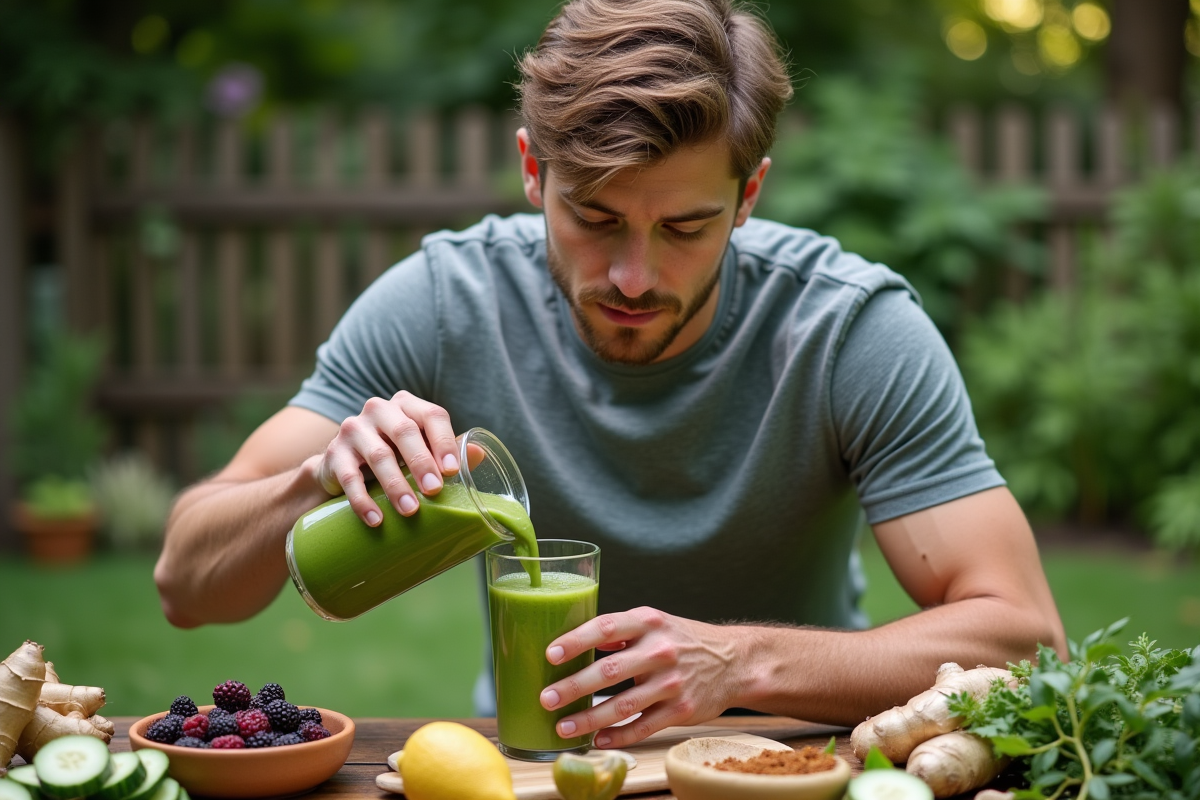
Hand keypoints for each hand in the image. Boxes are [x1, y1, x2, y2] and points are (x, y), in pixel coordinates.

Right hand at [304, 390, 459, 524]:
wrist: (342, 466)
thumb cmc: (393, 454)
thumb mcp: (420, 448)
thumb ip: (447, 450)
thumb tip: (479, 454)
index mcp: (407, 405)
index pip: (432, 415)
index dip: (444, 441)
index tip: (454, 470)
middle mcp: (379, 410)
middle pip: (405, 432)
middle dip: (422, 464)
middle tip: (434, 491)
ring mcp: (353, 429)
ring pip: (378, 455)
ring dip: (396, 485)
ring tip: (410, 510)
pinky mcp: (334, 455)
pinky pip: (350, 478)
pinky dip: (364, 501)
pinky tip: (377, 519)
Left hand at [539, 607, 748, 748]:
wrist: (734, 661)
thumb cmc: (684, 640)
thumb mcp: (655, 622)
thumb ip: (620, 630)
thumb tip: (579, 640)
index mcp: (649, 622)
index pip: (606, 627)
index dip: (576, 641)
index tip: (550, 655)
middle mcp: (661, 650)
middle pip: (609, 671)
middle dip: (574, 687)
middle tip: (546, 699)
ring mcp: (672, 683)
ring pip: (623, 705)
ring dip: (589, 719)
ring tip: (563, 728)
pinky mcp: (681, 710)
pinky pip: (644, 727)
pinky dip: (619, 736)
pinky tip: (598, 740)